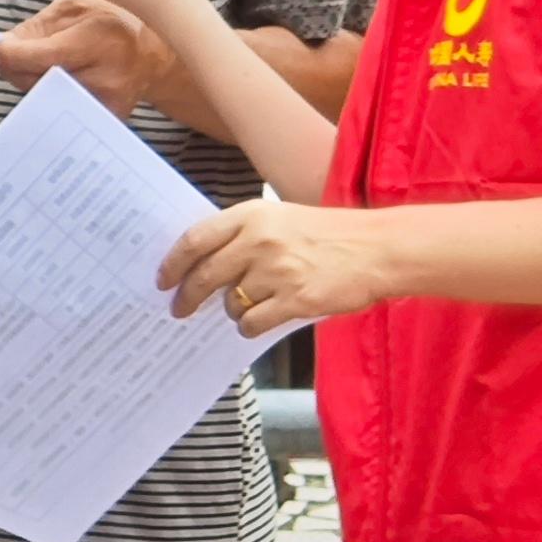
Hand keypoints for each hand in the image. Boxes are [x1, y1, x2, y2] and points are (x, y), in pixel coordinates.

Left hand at [0, 0, 173, 120]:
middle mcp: (105, 77)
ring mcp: (106, 104)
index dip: (9, 55)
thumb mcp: (73, 9)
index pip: (41, 56)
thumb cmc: (110, 23)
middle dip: (15, 68)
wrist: (151, 53)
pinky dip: (47, 97)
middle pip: (36, 81)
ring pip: (43, 98)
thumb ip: (35, 28)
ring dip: (30, 82)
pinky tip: (53, 81)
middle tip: (9, 55)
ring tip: (41, 64)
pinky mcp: (105, 120)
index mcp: (99, 40)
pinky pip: (60, 111)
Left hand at [162, 197, 403, 336]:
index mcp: (252, 215)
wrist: (379, 249)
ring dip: (233, 310)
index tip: (162, 279)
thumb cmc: (330, 234)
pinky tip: (263, 319)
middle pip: (205, 276)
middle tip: (180, 309)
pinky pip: (252, 323)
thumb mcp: (282, 219)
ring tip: (256, 303)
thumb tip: (201, 265)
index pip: (195, 240)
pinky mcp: (295, 300)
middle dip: (187, 297)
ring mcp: (277, 271)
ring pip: (230, 303)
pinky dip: (250, 327)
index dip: (173, 263)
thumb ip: (243, 235)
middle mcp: (260, 240)